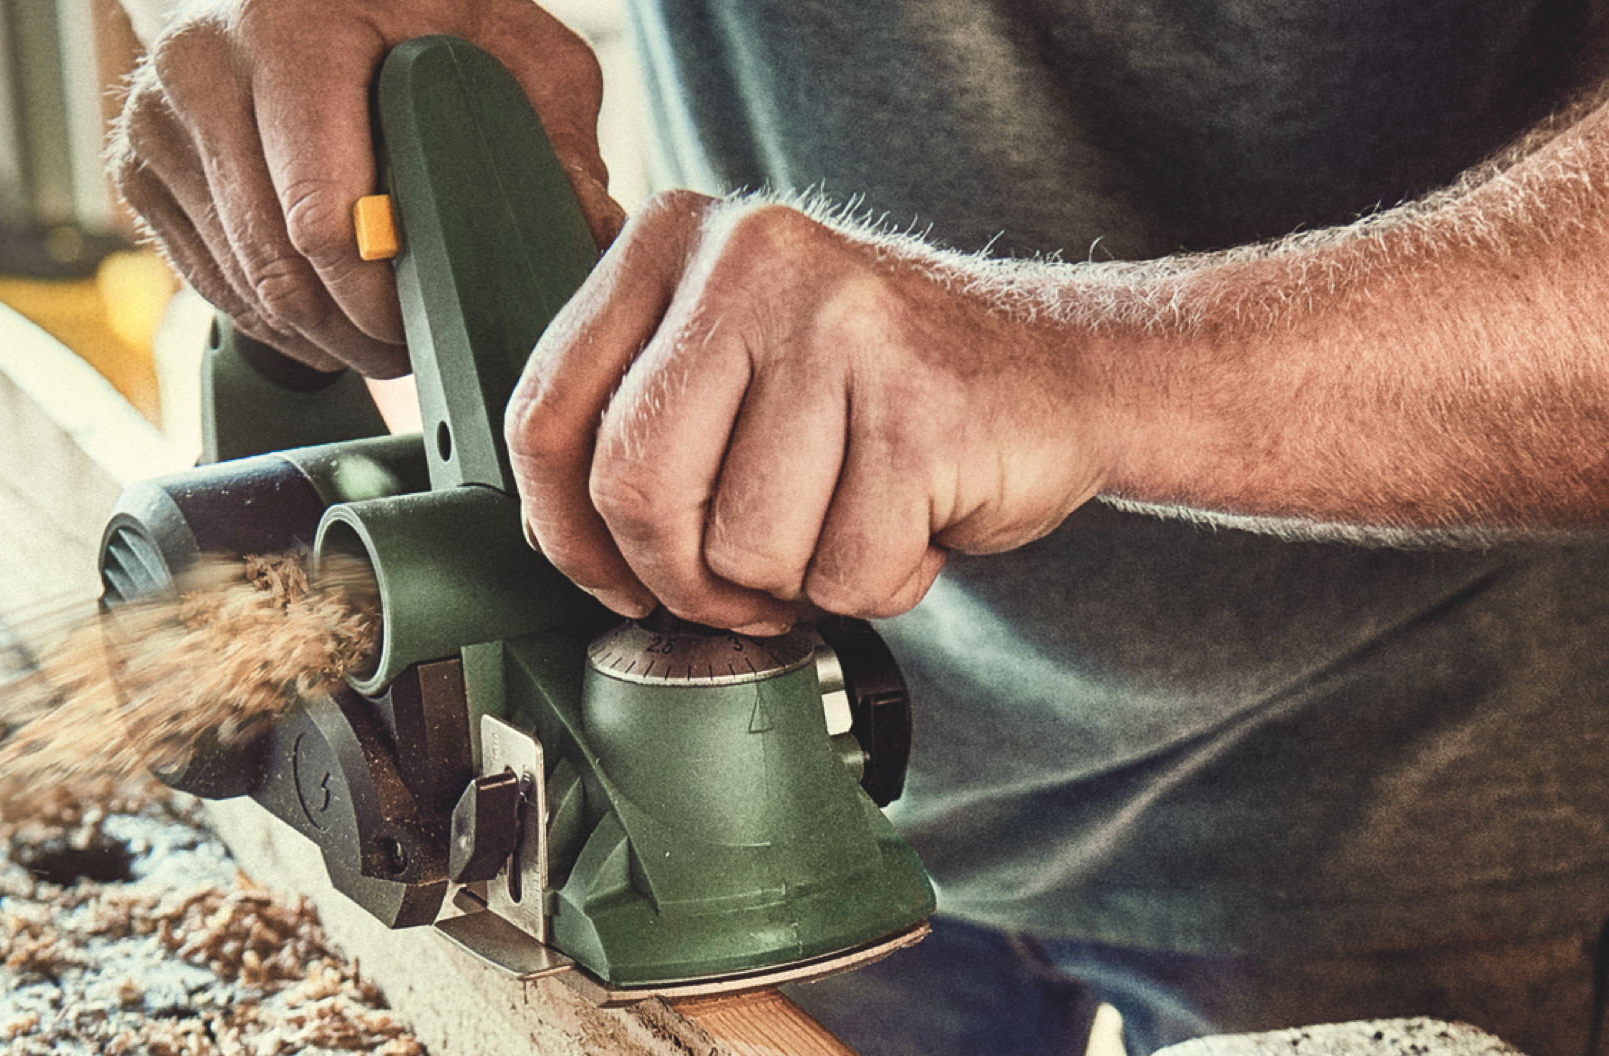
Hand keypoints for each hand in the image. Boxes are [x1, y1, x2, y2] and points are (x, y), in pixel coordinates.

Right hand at [108, 0, 625, 375]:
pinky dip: (272, 319)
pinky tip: (325, 313)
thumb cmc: (407, 6)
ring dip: (317, 337)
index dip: (382, 299)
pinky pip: (209, 285)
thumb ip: (551, 127)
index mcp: (290, 32)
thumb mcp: (501, 39)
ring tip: (381, 338)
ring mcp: (157, 125)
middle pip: (278, 268)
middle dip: (356, 334)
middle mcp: (204, 72)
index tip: (434, 324)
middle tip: (416, 353)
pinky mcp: (140, 170)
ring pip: (241, 290)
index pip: (320, 217)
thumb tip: (589, 229)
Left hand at [506, 192, 1129, 632]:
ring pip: (744, 549)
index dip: (565, 533)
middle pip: (634, 489)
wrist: (1061, 370)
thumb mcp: (734, 354)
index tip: (610, 577)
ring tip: (844, 528)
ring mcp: (842, 327)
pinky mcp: (923, 410)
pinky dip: (880, 585)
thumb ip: (638, 408)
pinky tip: (913, 524)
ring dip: (793, 587)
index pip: (547, 414)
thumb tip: (556, 534)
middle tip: (732, 592)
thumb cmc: (876, 389)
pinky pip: (847, 572)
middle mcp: (752, 259)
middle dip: (680, 580)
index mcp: (676, 238)